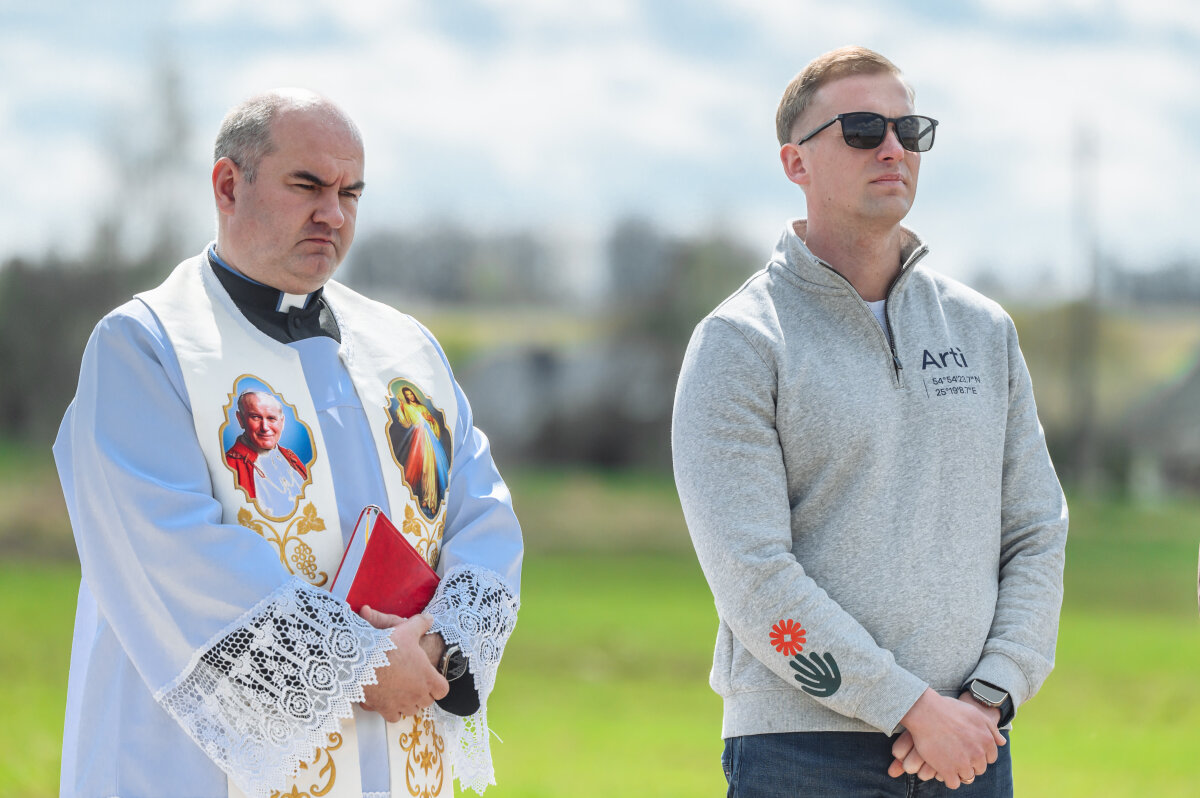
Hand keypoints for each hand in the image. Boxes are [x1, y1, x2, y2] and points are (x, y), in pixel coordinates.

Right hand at [358, 608, 448, 720]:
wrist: (362, 661)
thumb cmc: (388, 646)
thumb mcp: (407, 630)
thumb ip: (421, 624)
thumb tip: (430, 618)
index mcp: (428, 678)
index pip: (442, 690)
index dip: (437, 684)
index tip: (430, 678)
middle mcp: (417, 694)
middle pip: (427, 701)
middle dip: (422, 693)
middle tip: (413, 682)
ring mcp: (402, 704)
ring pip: (411, 710)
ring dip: (408, 702)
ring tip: (401, 690)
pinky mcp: (385, 709)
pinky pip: (394, 717)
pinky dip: (392, 710)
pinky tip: (388, 699)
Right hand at [889, 688, 1005, 788]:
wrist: (926, 712)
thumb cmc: (949, 710)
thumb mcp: (975, 714)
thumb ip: (991, 729)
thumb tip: (1002, 742)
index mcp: (987, 741)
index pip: (990, 758)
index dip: (978, 754)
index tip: (966, 748)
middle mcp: (978, 754)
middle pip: (979, 768)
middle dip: (970, 762)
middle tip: (956, 753)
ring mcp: (963, 763)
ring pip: (967, 777)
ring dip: (959, 771)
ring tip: (948, 759)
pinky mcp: (948, 770)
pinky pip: (954, 783)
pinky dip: (948, 777)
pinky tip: (942, 767)